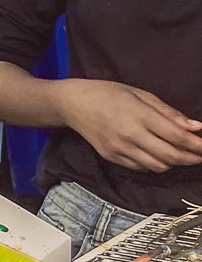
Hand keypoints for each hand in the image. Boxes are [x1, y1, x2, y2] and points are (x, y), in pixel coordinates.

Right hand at [58, 79, 201, 172]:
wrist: (73, 104)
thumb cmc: (107, 94)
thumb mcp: (140, 94)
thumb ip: (168, 113)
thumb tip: (195, 127)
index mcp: (139, 116)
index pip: (177, 137)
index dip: (197, 145)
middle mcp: (130, 136)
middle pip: (170, 156)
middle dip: (191, 158)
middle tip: (201, 155)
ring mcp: (120, 149)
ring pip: (158, 166)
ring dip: (174, 163)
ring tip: (182, 155)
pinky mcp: (112, 157)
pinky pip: (142, 168)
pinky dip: (156, 164)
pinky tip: (159, 155)